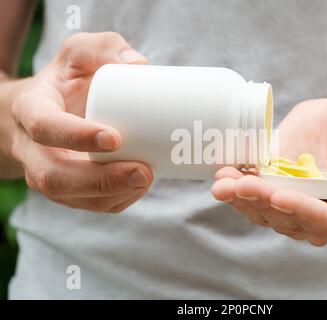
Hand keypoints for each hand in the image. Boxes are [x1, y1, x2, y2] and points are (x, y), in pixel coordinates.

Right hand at [10, 32, 152, 212]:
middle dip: (100, 180)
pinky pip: (89, 204)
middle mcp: (34, 149)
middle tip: (142, 172)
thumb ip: (104, 48)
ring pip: (73, 198)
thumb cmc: (68, 82)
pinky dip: (117, 200)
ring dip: (113, 195)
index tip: (115, 138)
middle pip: (54, 177)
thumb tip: (140, 64)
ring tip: (147, 178)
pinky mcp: (69, 189)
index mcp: (32, 110)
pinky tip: (140, 186)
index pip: (44, 127)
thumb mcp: (79, 54)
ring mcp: (49, 173)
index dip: (76, 137)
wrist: (49, 110)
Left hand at [212, 97, 326, 244]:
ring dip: (241, 198)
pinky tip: (223, 173)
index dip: (300, 211)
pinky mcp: (276, 186)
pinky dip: (236, 185)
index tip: (278, 196)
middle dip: (261, 202)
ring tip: (222, 181)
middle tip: (236, 185)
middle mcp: (320, 216)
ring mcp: (294, 203)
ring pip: (264, 210)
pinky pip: (254, 193)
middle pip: (287, 218)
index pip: (325, 222)